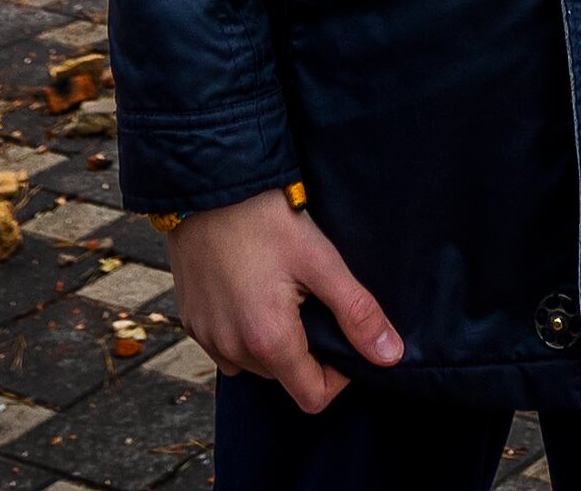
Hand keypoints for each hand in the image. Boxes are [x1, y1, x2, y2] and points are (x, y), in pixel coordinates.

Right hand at [170, 188, 401, 410]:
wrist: (207, 184)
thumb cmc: (264, 217)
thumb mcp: (320, 260)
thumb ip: (356, 311)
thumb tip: (389, 355)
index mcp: (269, 340)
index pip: (313, 396)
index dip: (338, 376)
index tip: (341, 336)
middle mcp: (233, 349)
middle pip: (283, 378)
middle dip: (304, 352)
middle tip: (311, 302)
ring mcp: (207, 337)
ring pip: (253, 364)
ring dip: (271, 343)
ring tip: (280, 293)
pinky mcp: (190, 321)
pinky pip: (225, 346)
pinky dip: (242, 331)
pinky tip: (250, 292)